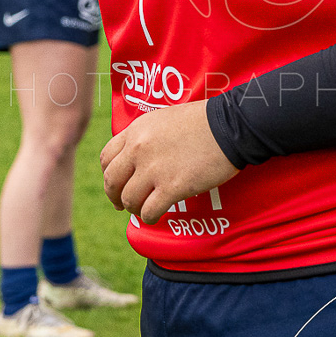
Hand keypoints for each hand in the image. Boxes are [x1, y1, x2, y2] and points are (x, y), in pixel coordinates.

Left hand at [99, 100, 238, 224]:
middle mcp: (138, 150)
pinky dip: (149, 218)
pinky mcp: (171, 187)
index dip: (109, 174)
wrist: (229, 126)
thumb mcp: (162, 119)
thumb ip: (145, 136)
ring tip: (143, 210)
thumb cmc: (202, 121)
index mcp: (135, 131)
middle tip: (122, 204)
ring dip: (134, 208)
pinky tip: (155, 217)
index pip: (106, 158)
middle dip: (114, 196)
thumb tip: (138, 156)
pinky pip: (149, 211)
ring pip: (129, 199)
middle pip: (112, 181)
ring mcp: (153, 169)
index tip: (117, 183)